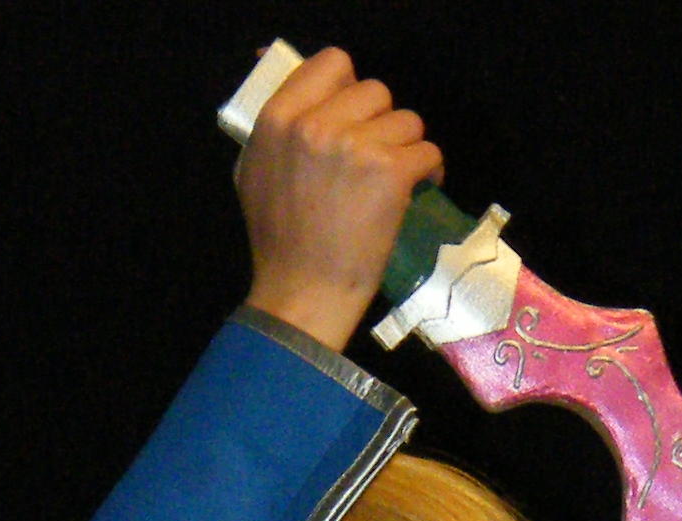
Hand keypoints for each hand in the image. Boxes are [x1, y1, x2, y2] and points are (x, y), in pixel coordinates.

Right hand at [236, 47, 441, 352]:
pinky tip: (418, 189)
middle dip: (380, 123)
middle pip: (375, 91)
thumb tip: (292, 89)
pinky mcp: (390, 173)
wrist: (302, 296)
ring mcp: (355, 147)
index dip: (349, 88)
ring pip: (406, 120)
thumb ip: (274, 128)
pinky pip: (427, 152)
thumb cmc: (276, 243)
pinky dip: (429, 172)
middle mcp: (316, 124)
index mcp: (279, 117)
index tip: (353, 117)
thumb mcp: (252, 172)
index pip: (333, 64)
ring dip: (406, 148)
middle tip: (375, 158)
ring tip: (395, 180)